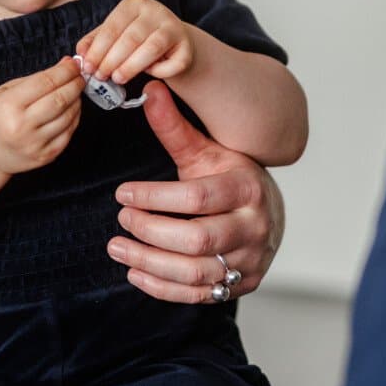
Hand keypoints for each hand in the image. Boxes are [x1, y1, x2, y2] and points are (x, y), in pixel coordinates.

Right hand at [0, 57, 83, 175]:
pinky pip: (68, 133)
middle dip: (75, 84)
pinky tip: (72, 109)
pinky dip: (74, 118)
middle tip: (80, 77)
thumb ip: (36, 78)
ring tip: (75, 92)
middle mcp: (21, 126)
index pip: (46, 82)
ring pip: (68, 117)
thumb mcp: (5, 91)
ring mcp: (34, 144)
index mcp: (9, 105)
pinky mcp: (45, 156)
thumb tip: (66, 65)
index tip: (74, 64)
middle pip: (60, 99)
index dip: (65, 71)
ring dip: (77, 101)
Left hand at [76, 0, 193, 84]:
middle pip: (130, 38)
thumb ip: (94, 43)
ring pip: (152, 48)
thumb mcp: (113, 36)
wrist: (171, 44)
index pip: (112, 27)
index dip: (98, 50)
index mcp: (133, 4)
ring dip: (132, 66)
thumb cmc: (137, 40)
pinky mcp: (187, 46)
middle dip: (111, 60)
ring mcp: (174, 27)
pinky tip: (150, 73)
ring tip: (118, 78)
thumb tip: (80, 55)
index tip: (88, 68)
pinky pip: (173, 63)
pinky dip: (160, 72)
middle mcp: (155, 10)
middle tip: (101, 76)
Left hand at [106, 82, 282, 302]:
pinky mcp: (242, 284)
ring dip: (149, 261)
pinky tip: (134, 272)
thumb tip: (149, 89)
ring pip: (196, 272)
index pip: (197, 197)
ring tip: (117, 247)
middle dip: (151, 231)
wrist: (268, 212)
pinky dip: (161, 287)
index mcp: (247, 188)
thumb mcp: (207, 151)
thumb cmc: (231, 177)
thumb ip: (175, 128)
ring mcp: (251, 260)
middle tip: (121, 221)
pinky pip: (198, 295)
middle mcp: (255, 227)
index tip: (123, 194)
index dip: (155, 198)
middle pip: (197, 239)